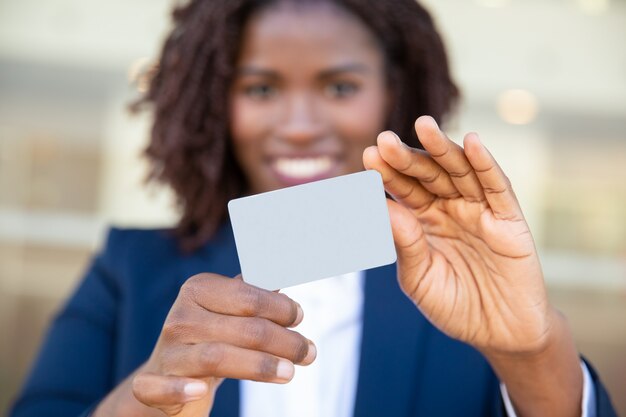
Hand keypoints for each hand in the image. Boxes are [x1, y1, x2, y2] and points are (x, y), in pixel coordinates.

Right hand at [131, 274, 315, 416]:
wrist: (170, 374)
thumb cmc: (213, 337)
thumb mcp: (233, 311)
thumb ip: (257, 292)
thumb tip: (287, 267)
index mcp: (199, 289)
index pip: (248, 297)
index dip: (280, 308)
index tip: (299, 318)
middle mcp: (181, 316)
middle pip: (244, 329)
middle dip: (285, 342)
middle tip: (309, 353)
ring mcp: (167, 350)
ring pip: (216, 357)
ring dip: (260, 366)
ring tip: (290, 373)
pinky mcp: (153, 383)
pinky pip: (159, 387)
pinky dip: (178, 389)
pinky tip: (200, 391)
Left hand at [363, 116, 553, 354]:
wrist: (499, 332)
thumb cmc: (454, 306)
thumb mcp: (420, 278)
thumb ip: (404, 244)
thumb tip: (381, 206)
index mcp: (424, 221)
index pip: (404, 191)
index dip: (387, 174)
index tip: (368, 157)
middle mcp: (450, 208)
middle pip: (428, 175)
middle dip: (407, 158)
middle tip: (385, 141)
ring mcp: (479, 210)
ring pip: (460, 172)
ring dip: (443, 149)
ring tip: (424, 126)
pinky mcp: (508, 218)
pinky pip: (497, 186)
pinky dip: (486, 164)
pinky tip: (472, 143)